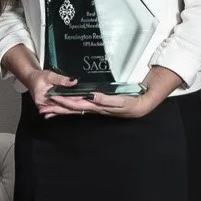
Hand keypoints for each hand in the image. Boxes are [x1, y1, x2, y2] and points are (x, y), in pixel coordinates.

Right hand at [27, 67, 88, 116]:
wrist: (31, 79)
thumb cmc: (38, 77)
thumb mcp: (50, 76)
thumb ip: (62, 80)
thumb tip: (73, 81)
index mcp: (42, 99)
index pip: (60, 100)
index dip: (72, 98)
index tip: (82, 96)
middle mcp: (43, 105)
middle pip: (62, 106)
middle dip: (74, 103)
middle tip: (87, 100)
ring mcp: (45, 108)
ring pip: (61, 108)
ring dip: (72, 106)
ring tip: (84, 103)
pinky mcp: (48, 107)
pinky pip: (58, 108)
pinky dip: (66, 106)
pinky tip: (75, 106)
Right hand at [59, 66, 181, 118]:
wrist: (154, 94)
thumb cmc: (134, 92)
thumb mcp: (114, 92)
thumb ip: (99, 93)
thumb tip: (85, 90)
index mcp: (102, 107)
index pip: (78, 109)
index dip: (62, 108)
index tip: (46, 107)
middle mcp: (108, 110)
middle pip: (82, 109)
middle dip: (64, 107)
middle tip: (48, 105)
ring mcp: (118, 108)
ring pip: (95, 107)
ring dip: (79, 104)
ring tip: (64, 100)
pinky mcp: (129, 104)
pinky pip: (114, 102)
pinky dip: (103, 100)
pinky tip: (93, 96)